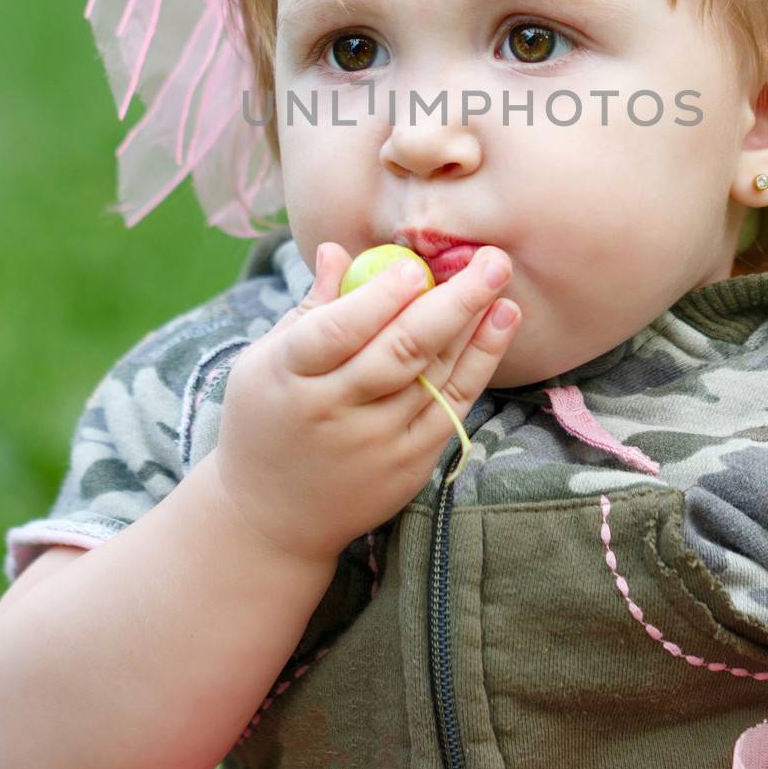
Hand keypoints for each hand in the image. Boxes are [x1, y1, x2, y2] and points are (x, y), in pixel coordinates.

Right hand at [211, 242, 519, 566]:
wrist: (271, 519)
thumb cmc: (268, 418)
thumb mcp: (267, 360)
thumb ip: (311, 307)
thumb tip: (337, 249)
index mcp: (289, 377)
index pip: (337, 332)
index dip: (378, 299)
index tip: (415, 265)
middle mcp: (333, 412)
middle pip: (399, 352)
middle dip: (452, 301)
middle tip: (490, 258)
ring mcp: (375, 443)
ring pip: (434, 377)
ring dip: (475, 326)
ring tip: (500, 277)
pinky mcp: (408, 465)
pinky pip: (452, 406)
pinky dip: (480, 363)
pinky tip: (500, 323)